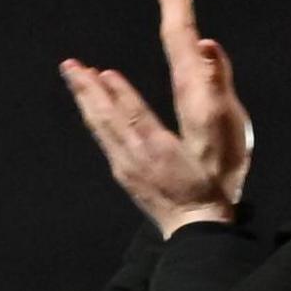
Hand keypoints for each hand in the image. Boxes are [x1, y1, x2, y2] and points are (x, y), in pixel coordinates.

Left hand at [61, 0, 249, 237]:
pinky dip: (96, 118)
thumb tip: (208, 69)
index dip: (119, 93)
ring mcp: (124, 165)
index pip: (133, 116)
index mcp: (158, 149)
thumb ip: (212, 108)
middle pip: (105, 118)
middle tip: (69, 65)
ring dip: (85, 98)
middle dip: (86, 89)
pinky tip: (90, 107)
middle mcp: (133, 156)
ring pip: (99, 126)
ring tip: (73, 75)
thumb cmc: (213, 185)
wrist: (194, 225)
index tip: (103, 72)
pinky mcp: (122, 172)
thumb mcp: (221, 147)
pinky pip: (103, 138)